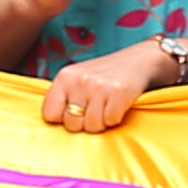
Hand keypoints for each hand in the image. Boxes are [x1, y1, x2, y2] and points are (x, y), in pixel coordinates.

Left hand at [41, 43, 171, 132]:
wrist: (137, 60)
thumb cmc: (104, 75)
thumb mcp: (78, 78)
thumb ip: (64, 97)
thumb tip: (54, 124)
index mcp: (64, 77)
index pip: (50, 114)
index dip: (62, 118)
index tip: (74, 112)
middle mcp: (79, 80)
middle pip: (72, 125)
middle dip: (84, 123)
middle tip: (94, 110)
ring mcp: (99, 86)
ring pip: (92, 126)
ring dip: (101, 123)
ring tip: (106, 107)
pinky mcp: (119, 93)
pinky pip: (110, 122)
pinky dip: (115, 119)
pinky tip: (117, 106)